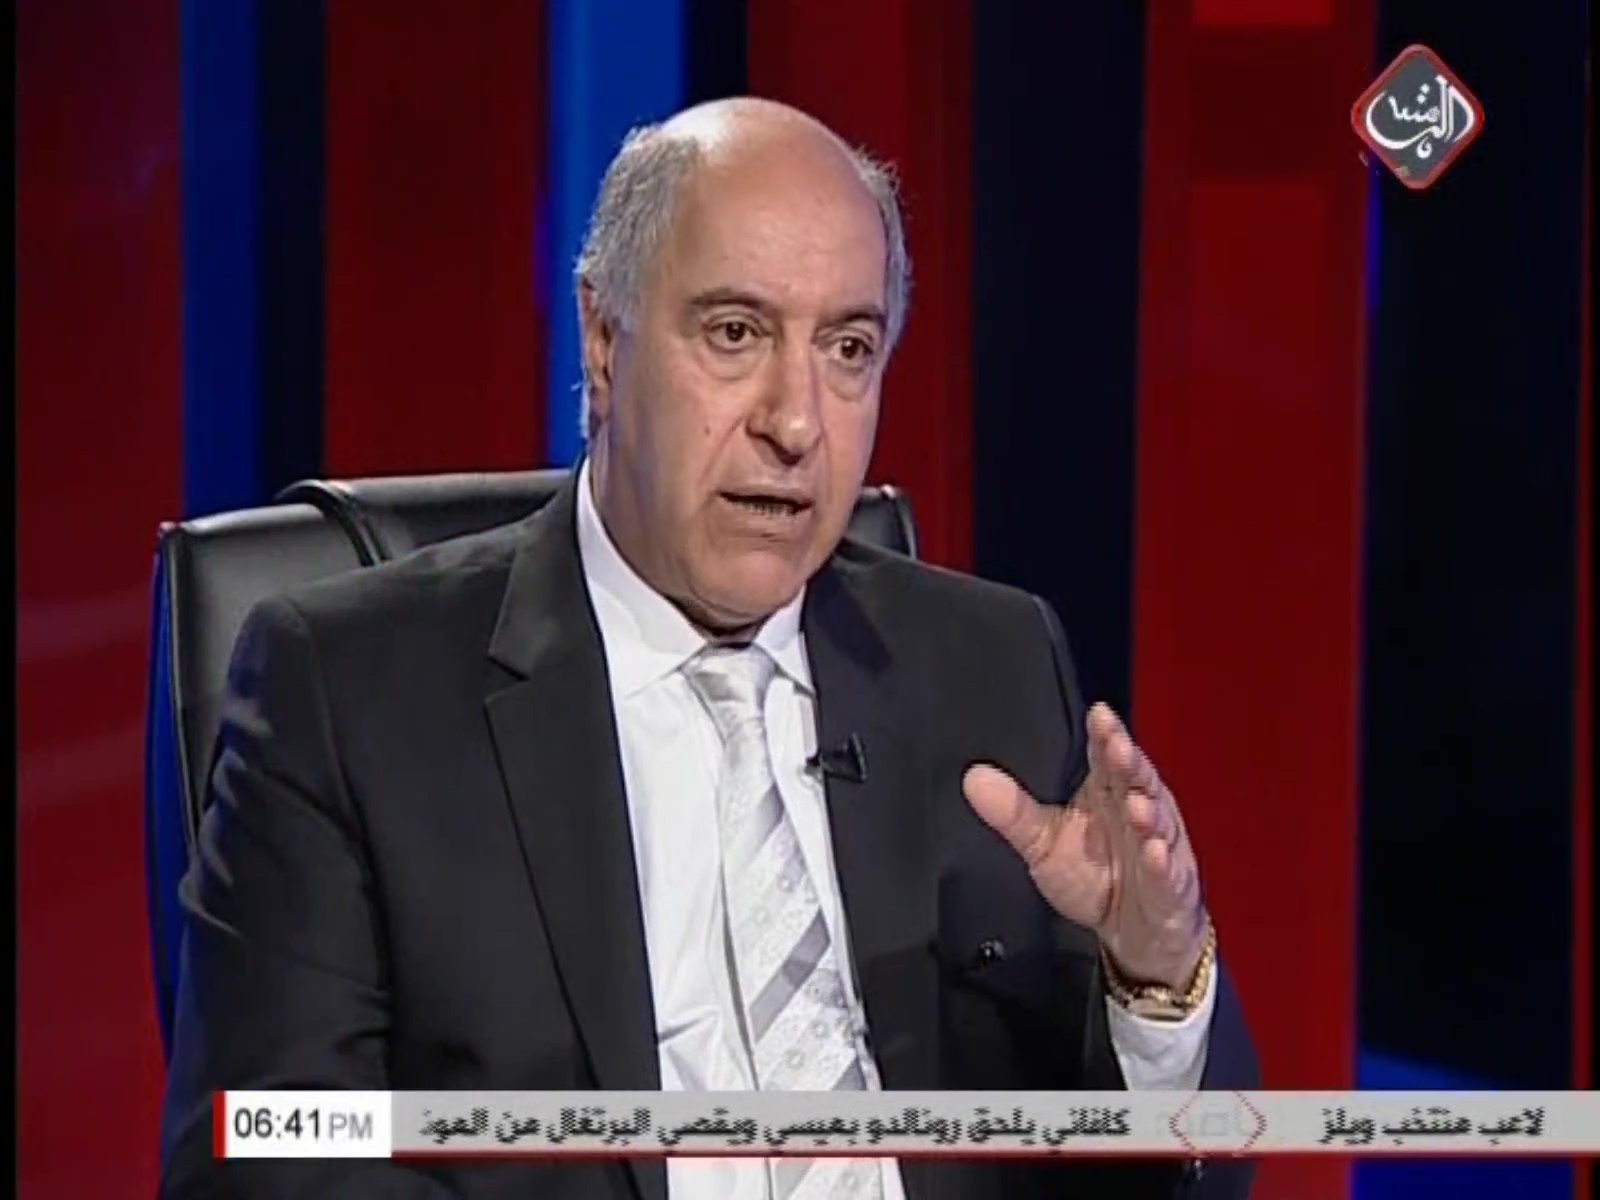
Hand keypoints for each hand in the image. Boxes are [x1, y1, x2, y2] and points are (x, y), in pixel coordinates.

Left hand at [962, 703, 1207, 990]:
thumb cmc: (1092, 877)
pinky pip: (1168, 872)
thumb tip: (973, 778)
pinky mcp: (1170, 885)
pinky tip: (1155, 852)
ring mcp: (1159, 846)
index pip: (1106, 756)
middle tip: (1117, 745)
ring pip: (1158, 822)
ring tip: (1136, 803)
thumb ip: (1012, 811)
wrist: (1131, 934)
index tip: (1098, 715)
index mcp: (1108, 792)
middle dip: (1128, 761)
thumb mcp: (1042, 844)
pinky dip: (1163, 862)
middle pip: (1136, 779)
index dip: (1105, 735)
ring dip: (1149, 812)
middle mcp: (1137, 810)